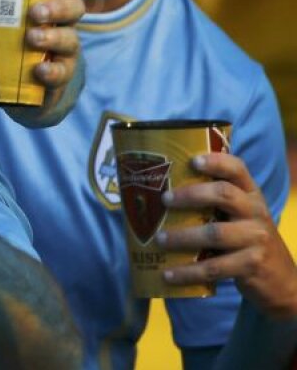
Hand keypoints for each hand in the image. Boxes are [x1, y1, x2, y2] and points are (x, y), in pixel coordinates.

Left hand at [0, 0, 86, 126]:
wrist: (21, 91)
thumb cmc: (8, 45)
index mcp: (49, 3)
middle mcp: (62, 24)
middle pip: (75, 9)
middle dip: (58, 7)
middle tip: (34, 12)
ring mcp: (64, 52)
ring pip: (70, 39)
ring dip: (52, 36)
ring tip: (32, 37)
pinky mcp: (60, 77)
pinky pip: (62, 73)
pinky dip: (52, 71)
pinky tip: (39, 70)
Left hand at [156, 152, 296, 317]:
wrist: (282, 280)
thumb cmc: (247, 240)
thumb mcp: (240, 217)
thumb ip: (215, 204)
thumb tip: (158, 193)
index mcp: (251, 195)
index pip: (238, 169)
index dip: (216, 162)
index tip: (192, 160)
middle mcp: (256, 212)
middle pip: (224, 194)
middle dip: (191, 194)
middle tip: (164, 199)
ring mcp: (256, 239)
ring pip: (215, 233)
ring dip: (183, 236)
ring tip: (159, 239)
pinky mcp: (252, 265)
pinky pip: (215, 268)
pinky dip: (189, 272)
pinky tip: (169, 275)